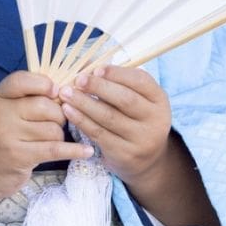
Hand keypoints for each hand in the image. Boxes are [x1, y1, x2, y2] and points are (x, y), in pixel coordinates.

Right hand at [0, 71, 94, 203]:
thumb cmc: (0, 136)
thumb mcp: (5, 110)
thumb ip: (27, 97)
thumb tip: (67, 88)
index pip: (22, 80)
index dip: (44, 84)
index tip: (55, 91)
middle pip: (45, 106)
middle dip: (58, 114)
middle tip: (54, 122)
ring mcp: (7, 136)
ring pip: (53, 129)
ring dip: (58, 135)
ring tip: (48, 140)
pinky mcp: (19, 157)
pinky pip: (55, 149)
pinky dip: (73, 150)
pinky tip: (86, 151)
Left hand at [58, 66, 171, 195]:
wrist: (146, 160)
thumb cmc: (134, 119)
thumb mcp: (137, 99)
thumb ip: (118, 82)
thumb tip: (89, 65)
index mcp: (159, 99)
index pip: (141, 81)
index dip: (117, 73)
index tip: (96, 69)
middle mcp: (156, 120)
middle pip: (125, 99)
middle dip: (98, 87)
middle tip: (77, 79)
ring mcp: (142, 139)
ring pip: (109, 117)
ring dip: (84, 103)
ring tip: (66, 93)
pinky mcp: (125, 154)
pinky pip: (99, 134)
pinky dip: (81, 121)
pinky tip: (68, 111)